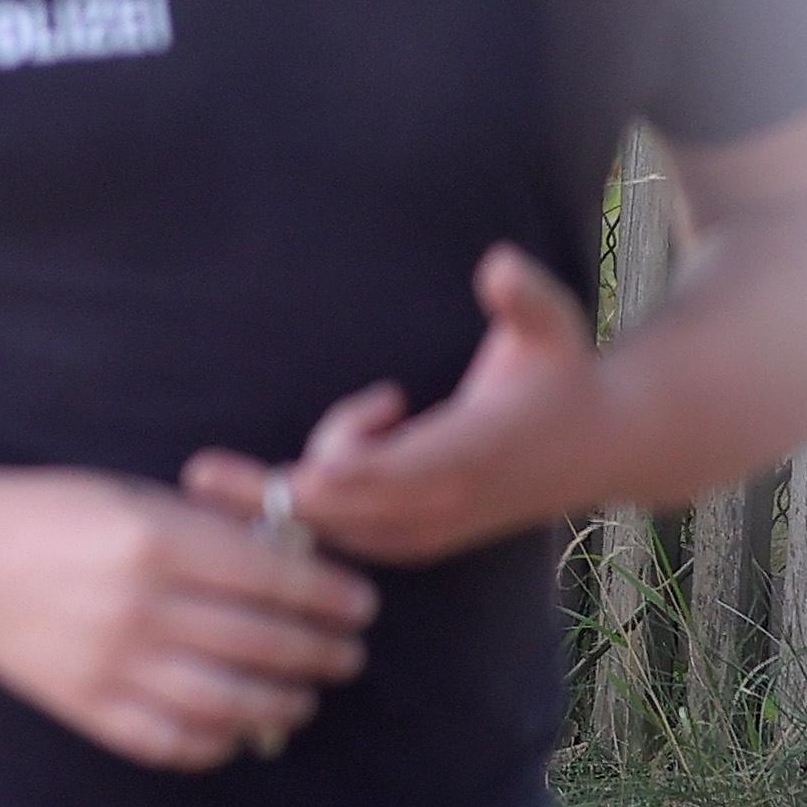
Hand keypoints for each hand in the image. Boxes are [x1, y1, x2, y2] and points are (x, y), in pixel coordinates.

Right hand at [0, 465, 374, 772]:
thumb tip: (290, 563)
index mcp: (151, 541)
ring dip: (286, 703)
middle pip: (265, 644)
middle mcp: (139, 608)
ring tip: (304, 695)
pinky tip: (238, 726)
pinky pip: (178, 741)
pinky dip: (221, 740)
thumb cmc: (45, 513)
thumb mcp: (128, 496)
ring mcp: (114, 666)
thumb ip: (204, 530)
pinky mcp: (90, 709)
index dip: (329, 595)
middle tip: (346, 653)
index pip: (273, 578)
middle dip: (322, 651)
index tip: (360, 604)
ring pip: (234, 703)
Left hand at [197, 246, 614, 568]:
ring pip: (339, 520)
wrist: (603, 445)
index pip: (391, 476)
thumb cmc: (564, 374)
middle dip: (272, 494)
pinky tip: (378, 423)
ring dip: (317, 470)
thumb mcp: (555, 324)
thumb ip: (525, 296)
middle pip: (343, 512)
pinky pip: (349, 531)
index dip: (335, 477)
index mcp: (472, 454)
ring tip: (384, 402)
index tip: (283, 477)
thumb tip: (499, 266)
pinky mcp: (421, 541)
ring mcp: (433, 530)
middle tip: (202, 472)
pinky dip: (329, 492)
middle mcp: (447, 504)